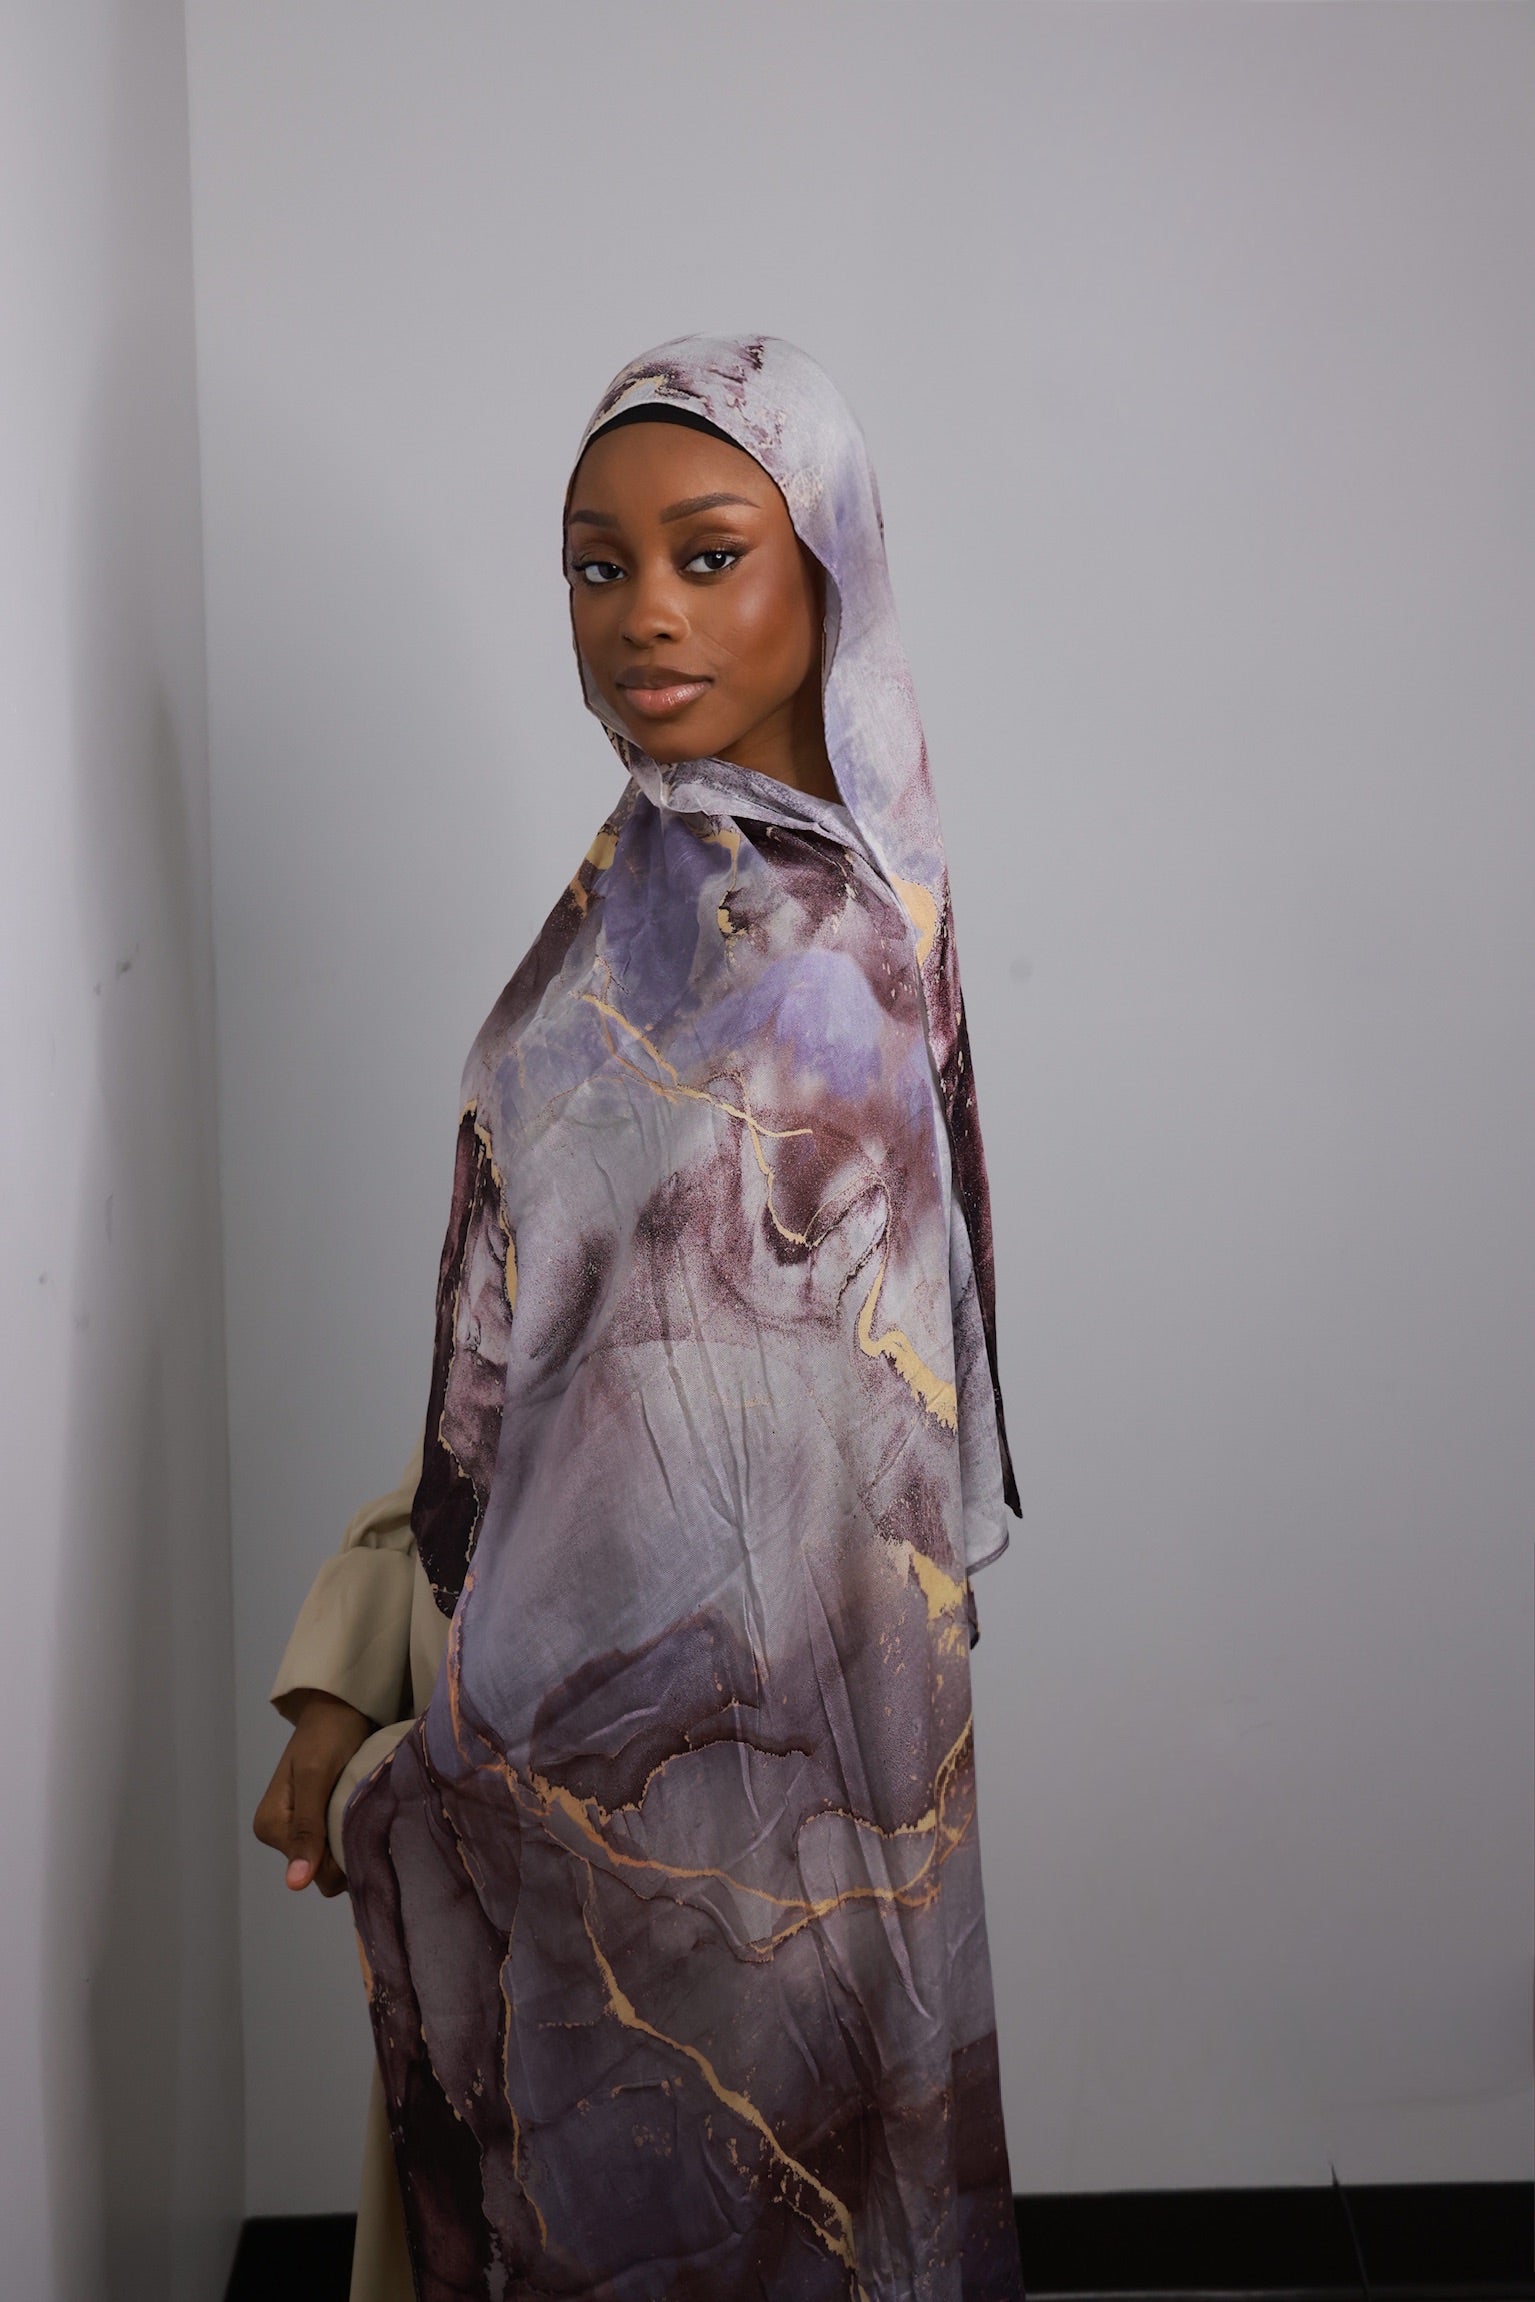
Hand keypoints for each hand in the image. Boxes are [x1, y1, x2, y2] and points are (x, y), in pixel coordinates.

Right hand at [253, 1689, 372, 1896]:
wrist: (340, 1708)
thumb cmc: (327, 1735)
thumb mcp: (316, 1776)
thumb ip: (306, 1829)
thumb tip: (295, 1885)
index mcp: (270, 1828)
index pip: (313, 1874)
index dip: (340, 1859)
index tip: (360, 1828)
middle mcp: (280, 1835)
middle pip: (322, 1872)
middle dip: (348, 1853)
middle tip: (368, 1817)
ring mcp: (301, 1830)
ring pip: (333, 1862)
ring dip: (354, 1844)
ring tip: (369, 1813)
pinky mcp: (318, 1822)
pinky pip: (338, 1847)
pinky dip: (354, 1836)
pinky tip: (367, 1816)